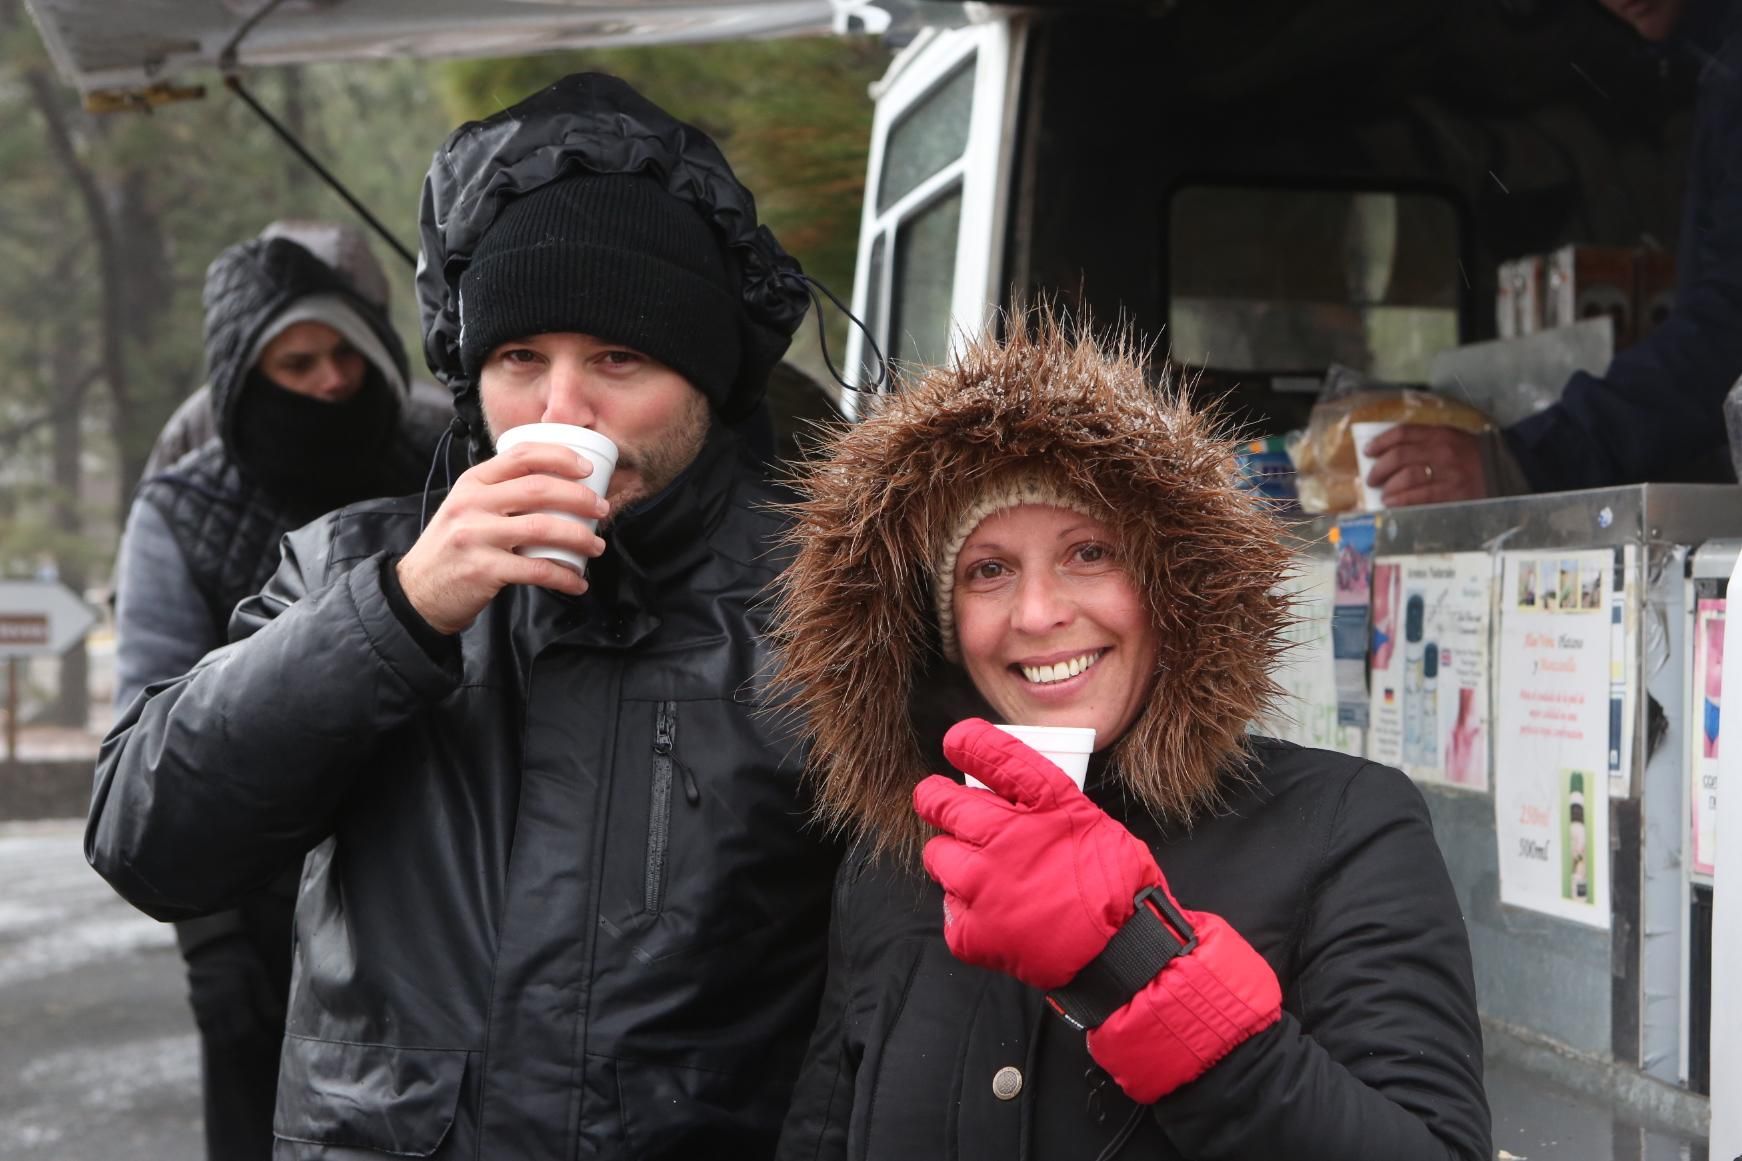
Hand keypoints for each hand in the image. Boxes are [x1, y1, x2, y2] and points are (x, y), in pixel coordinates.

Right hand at [184, 934, 283, 1044]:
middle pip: (230, 1041)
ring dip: (235, 1048)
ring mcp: (201, 1011)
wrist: (212, 948)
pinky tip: (236, 1038)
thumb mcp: (259, 975)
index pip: (245, 1031)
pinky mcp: (196, 1012)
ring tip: (252, 1047)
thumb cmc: (241, 959)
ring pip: (218, 1041)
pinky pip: (209, 1034)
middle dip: (249, 1050)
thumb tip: (278, 1024)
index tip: (272, 1045)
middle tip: (265, 1050)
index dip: (260, 1042)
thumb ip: (267, 1001)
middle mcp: (213, 1007)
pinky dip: (223, 1040)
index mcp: (231, 996)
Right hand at [396, 443, 609, 633]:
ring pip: (543, 527)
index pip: (521, 455)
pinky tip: (577, 581)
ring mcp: (476, 536)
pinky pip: (536, 569)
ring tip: (596, 545)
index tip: (587, 469)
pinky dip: (564, 576)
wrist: (417, 591)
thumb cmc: (452, 548)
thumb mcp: (466, 508)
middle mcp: (472, 504)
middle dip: (580, 498)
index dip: (560, 457)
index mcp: (472, 482)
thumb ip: (499, 493)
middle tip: (602, 510)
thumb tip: (555, 486)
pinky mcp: (483, 569)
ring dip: (579, 537)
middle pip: (539, 489)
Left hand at [915, 718, 1281, 1103]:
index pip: (990, 754)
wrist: (1123, 954)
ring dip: (952, 859)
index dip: (966, 743)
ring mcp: (981, 884)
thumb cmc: (1118, 889)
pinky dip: (967, 912)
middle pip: (940, 802)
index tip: (955, 742)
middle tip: (938, 804)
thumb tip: (1005, 796)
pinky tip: (996, 916)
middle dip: (935, 800)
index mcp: (1043, 803)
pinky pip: (949, 909)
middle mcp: (1003, 836)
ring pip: (937, 855)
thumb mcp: (1091, 822)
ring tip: (981, 873)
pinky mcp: (971, 929)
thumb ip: (1045, 807)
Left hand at [1362, 424, 1487, 506]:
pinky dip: (1402, 501)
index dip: (1380, 442)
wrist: (1503, 472)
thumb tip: (1389, 451)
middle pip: (1399, 456)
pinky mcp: (1454, 493)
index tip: (1368, 452)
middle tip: (1371, 479)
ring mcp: (1448, 472)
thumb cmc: (1471, 457)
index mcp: (1440, 434)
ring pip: (1407, 477)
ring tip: (1383, 494)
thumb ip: (1425, 441)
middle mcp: (1443, 450)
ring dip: (1389, 487)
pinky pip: (1421, 497)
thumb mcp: (1451, 439)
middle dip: (1379, 469)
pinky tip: (1392, 504)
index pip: (1403, 433)